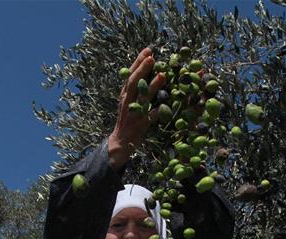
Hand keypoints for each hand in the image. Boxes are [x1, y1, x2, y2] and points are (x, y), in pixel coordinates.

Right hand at [108, 48, 165, 171]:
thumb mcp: (128, 101)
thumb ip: (136, 88)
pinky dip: (157, 112)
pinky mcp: (140, 126)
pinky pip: (149, 118)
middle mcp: (127, 102)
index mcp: (124, 94)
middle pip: (133, 83)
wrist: (119, 142)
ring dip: (152, 87)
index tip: (148, 50)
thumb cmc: (128, 119)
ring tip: (162, 75)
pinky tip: (165, 106)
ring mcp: (133, 114)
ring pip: (142, 98)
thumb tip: (149, 71)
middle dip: (142, 69)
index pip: (129, 74)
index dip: (138, 62)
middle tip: (152, 57)